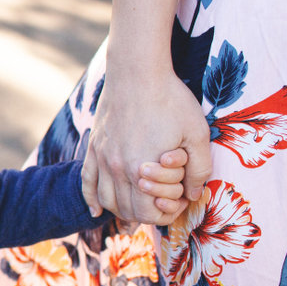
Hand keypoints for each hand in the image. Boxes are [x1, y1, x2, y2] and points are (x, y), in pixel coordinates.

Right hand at [81, 68, 210, 224]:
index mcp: (143, 169)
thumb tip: (195, 194)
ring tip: (138, 204)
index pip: (149, 213)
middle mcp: (118, 168)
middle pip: (127, 210)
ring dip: (122, 210)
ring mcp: (103, 158)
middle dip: (147, 214)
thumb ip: (200, 169)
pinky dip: (91, 200)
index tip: (180, 200)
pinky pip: (86, 181)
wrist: (137, 71)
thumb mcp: (197, 134)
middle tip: (164, 201)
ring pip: (107, 200)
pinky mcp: (95, 147)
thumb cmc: (171, 99)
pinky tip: (96, 210)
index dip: (167, 213)